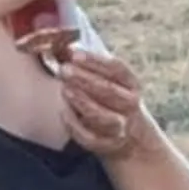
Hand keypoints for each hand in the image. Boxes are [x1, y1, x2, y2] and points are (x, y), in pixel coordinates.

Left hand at [58, 46, 148, 162]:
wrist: (128, 134)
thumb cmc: (108, 97)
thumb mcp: (103, 78)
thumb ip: (82, 62)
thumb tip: (58, 44)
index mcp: (131, 83)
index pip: (117, 69)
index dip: (95, 61)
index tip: (74, 54)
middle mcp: (130, 104)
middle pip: (109, 91)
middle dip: (85, 79)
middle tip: (64, 70)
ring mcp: (120, 126)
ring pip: (102, 116)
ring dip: (83, 102)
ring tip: (65, 90)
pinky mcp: (107, 145)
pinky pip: (90, 138)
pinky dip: (75, 126)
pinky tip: (63, 113)